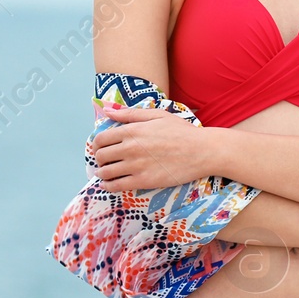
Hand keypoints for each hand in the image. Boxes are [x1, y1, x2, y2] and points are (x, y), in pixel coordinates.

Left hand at [93, 106, 218, 190]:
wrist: (202, 151)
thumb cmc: (182, 131)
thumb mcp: (157, 115)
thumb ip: (131, 113)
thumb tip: (108, 111)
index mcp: (132, 130)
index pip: (101, 139)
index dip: (96, 145)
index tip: (101, 148)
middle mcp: (130, 148)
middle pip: (101, 156)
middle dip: (99, 159)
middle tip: (105, 161)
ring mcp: (136, 166)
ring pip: (105, 172)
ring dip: (102, 173)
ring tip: (106, 173)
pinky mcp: (144, 181)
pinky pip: (116, 186)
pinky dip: (108, 186)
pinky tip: (110, 184)